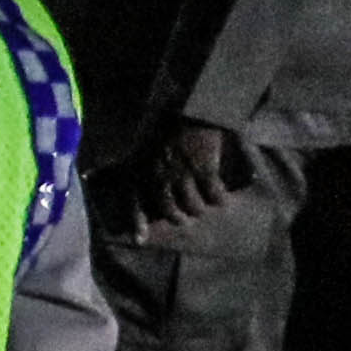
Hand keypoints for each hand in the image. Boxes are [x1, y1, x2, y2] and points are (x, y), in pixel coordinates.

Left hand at [123, 120, 262, 236]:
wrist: (190, 108)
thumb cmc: (166, 124)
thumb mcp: (143, 144)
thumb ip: (139, 164)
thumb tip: (126, 181)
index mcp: (141, 168)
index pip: (135, 201)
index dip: (137, 223)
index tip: (139, 241)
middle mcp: (158, 175)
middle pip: (169, 209)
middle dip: (178, 217)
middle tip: (186, 218)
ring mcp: (182, 174)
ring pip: (193, 206)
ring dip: (200, 209)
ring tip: (206, 208)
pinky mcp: (205, 169)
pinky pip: (214, 195)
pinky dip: (220, 199)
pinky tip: (224, 200)